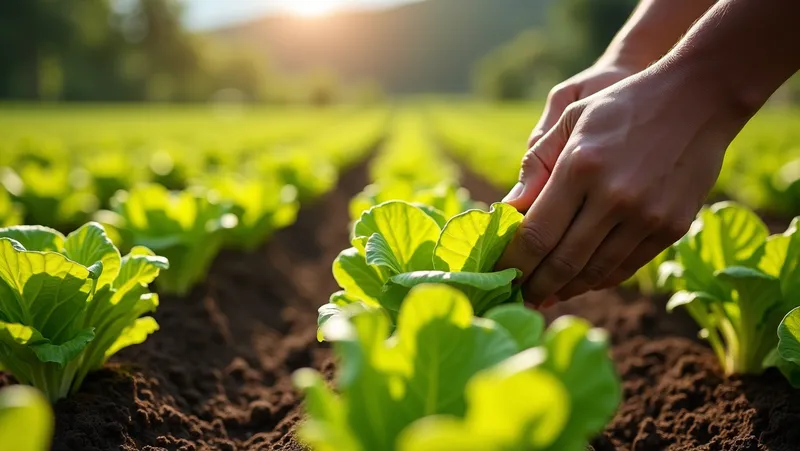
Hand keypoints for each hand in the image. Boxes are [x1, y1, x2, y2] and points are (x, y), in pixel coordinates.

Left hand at [497, 65, 752, 305]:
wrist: (698, 98)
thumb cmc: (622, 105)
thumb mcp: (571, 118)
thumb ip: (535, 166)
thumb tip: (506, 212)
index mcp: (581, 167)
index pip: (535, 234)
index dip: (512, 262)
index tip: (498, 274)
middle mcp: (614, 197)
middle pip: (562, 262)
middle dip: (533, 285)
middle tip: (517, 296)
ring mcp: (647, 216)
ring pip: (594, 272)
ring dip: (565, 289)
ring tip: (545, 294)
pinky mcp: (672, 228)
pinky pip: (626, 268)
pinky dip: (598, 279)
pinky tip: (580, 281)